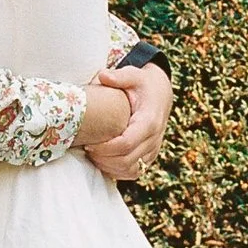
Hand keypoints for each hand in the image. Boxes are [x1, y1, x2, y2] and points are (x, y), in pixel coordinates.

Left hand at [85, 61, 172, 181]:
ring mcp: (153, 150)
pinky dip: (118, 171)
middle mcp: (154, 138)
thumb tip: (103, 75)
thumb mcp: (133, 75)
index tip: (89, 143)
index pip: (127, 144)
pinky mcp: (149, 156)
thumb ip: (118, 76)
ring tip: (93, 155)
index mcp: (149, 121)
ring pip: (132, 170)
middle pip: (127, 161)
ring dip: (110, 167)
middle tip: (86, 149)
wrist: (161, 94)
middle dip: (104, 159)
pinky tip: (103, 161)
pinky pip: (134, 172)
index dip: (106, 148)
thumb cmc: (142, 84)